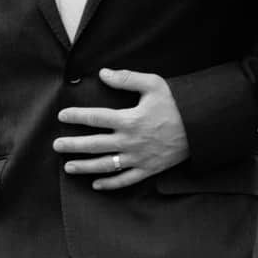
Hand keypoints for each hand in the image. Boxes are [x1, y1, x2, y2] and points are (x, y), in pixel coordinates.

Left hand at [54, 67, 190, 188]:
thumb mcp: (154, 84)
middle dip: (72, 145)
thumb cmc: (177, 103)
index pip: (95, 118)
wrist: (201, 126)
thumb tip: (103, 73)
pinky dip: (110, 184)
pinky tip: (96, 184)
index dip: (76, 116)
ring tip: (68, 167)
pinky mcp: (148, 169)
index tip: (62, 116)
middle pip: (94, 145)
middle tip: (56, 146)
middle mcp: (129, 141)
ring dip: (84, 167)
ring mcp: (138, 158)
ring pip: (105, 166)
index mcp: (129, 119)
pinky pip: (125, 180)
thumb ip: (127, 78)